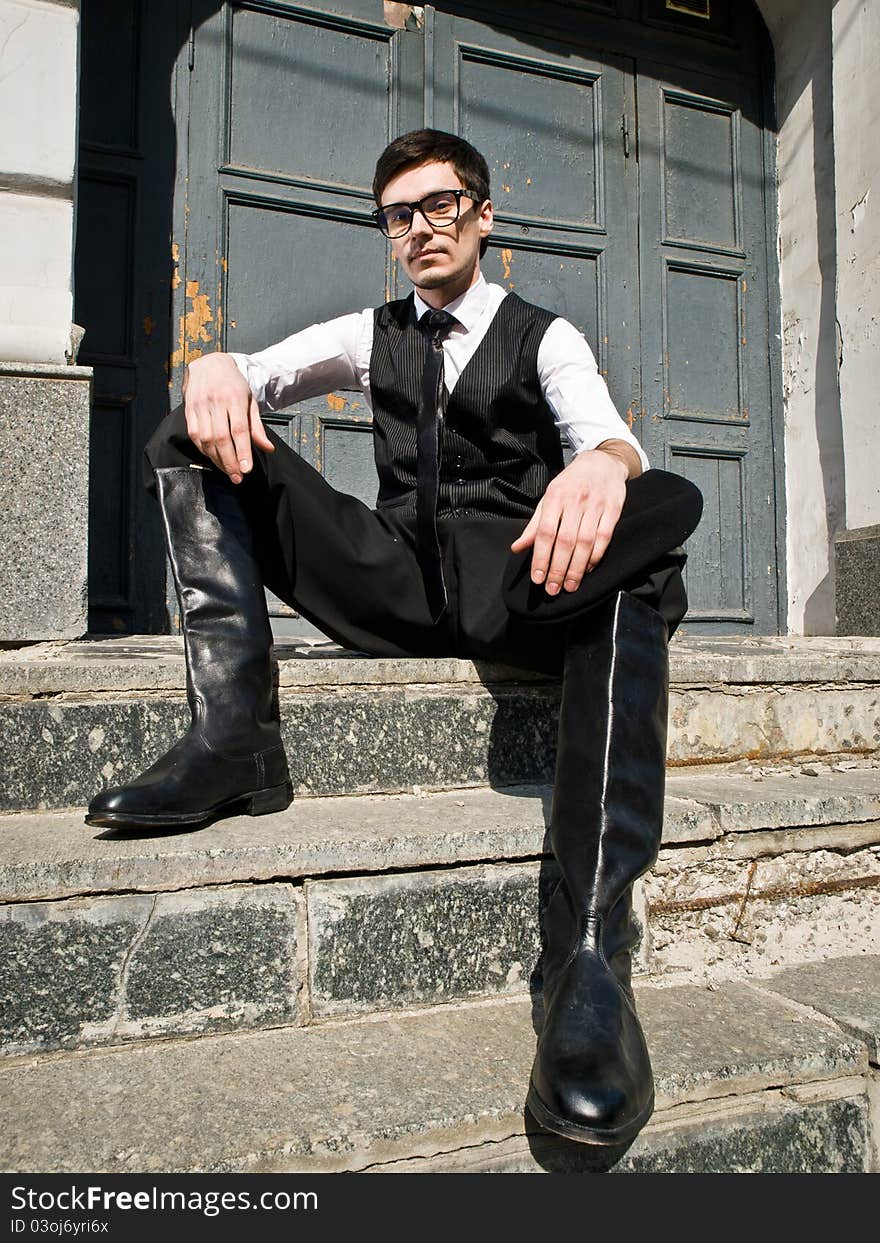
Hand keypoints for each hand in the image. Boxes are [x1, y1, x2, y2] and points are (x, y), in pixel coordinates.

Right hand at [183, 353, 273, 483]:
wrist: (210, 364)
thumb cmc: (233, 384)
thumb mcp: (250, 401)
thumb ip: (257, 426)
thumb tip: (268, 448)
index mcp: (235, 398)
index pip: (240, 430)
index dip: (243, 451)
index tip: (246, 469)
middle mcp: (216, 401)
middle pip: (222, 438)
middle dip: (229, 461)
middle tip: (237, 477)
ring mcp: (200, 405)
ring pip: (206, 439)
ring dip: (217, 459)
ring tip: (228, 470)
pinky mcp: (188, 409)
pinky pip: (194, 435)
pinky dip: (203, 450)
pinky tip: (213, 457)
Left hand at [510, 443, 636, 595]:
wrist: (602, 462)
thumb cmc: (571, 484)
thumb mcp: (549, 499)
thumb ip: (534, 525)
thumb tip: (517, 548)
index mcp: (555, 497)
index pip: (545, 533)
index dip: (540, 557)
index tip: (537, 578)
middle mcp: (575, 501)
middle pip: (565, 541)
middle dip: (558, 568)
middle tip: (553, 589)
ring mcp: (596, 504)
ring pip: (585, 542)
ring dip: (577, 568)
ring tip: (569, 586)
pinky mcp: (614, 509)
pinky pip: (604, 537)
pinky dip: (596, 556)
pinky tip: (589, 569)